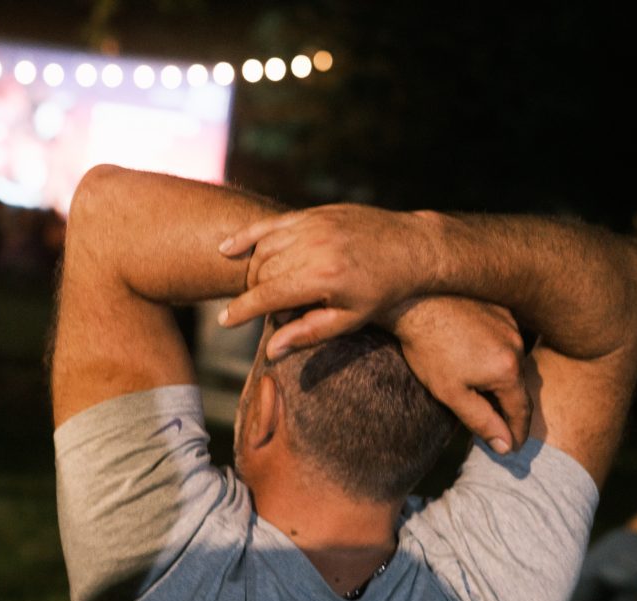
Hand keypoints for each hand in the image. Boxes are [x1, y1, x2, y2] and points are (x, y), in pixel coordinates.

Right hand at [218, 204, 422, 358]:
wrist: (412, 248)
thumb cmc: (382, 291)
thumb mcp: (349, 319)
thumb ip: (308, 334)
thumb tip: (271, 351)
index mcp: (323, 276)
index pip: (268, 295)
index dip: (242, 310)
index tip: (225, 322)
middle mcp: (314, 246)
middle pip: (261, 271)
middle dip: (253, 293)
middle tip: (261, 310)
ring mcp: (313, 225)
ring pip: (263, 248)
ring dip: (252, 269)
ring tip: (257, 288)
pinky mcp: (314, 212)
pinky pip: (271, 224)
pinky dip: (248, 236)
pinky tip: (227, 248)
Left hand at [394, 297, 530, 452]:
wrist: (415, 302)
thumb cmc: (428, 349)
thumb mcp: (451, 394)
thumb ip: (481, 421)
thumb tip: (505, 446)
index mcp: (508, 369)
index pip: (521, 410)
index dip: (517, 432)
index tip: (512, 448)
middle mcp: (516, 344)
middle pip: (519, 385)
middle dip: (510, 407)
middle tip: (500, 426)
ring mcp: (510, 323)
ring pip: (513, 361)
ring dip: (504, 378)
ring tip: (488, 394)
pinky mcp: (500, 309)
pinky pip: (506, 338)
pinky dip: (498, 353)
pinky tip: (480, 358)